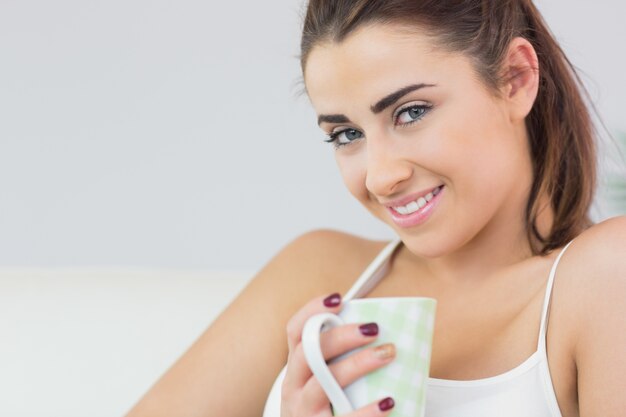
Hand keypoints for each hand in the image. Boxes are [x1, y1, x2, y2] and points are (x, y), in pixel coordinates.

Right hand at [280, 293, 395, 416]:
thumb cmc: (330, 410)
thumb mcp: (326, 383)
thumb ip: (341, 360)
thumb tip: (383, 332)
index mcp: (297, 368)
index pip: (294, 331)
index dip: (312, 310)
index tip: (338, 298)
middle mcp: (293, 388)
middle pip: (307, 353)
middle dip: (339, 336)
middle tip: (373, 328)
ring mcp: (302, 412)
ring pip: (320, 384)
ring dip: (355, 365)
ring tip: (387, 354)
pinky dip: (366, 412)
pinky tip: (388, 402)